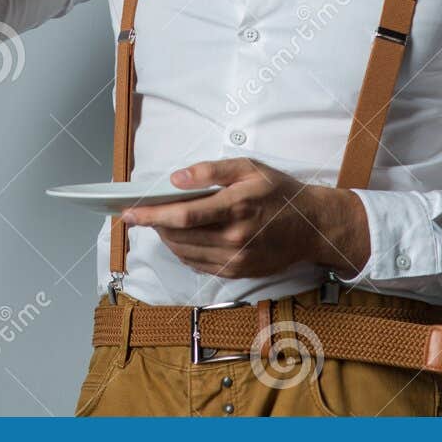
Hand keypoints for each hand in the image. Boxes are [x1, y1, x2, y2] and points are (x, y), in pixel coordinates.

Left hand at [121, 158, 370, 278]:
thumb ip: (211, 171)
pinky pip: (198, 265)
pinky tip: (181, 237)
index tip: (129, 212)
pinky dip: (183, 251)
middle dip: (154, 225)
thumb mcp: (249, 168)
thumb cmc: (280, 192)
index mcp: (237, 208)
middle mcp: (235, 239)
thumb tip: (176, 179)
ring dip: (166, 238)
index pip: (183, 215)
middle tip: (142, 212)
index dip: (151, 214)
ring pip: (185, 253)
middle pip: (179, 236)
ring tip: (161, 222)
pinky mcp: (237, 273)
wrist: (312, 227)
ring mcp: (236, 260)